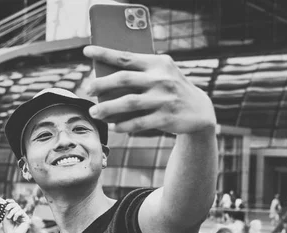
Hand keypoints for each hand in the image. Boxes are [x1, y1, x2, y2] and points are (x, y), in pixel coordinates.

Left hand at [0, 198, 30, 232]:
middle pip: (16, 205)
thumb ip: (8, 210)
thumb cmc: (8, 229)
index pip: (14, 205)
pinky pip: (21, 212)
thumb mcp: (6, 217)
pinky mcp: (26, 219)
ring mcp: (23, 217)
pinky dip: (16, 215)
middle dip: (11, 206)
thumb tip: (8, 202)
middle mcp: (19, 215)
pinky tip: (14, 220)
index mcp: (14, 214)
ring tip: (9, 218)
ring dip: (12, 212)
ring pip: (18, 208)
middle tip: (6, 209)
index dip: (11, 202)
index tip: (6, 201)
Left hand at [84, 45, 216, 135]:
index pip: (126, 57)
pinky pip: (139, 122)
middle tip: (87, 89)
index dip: (105, 53)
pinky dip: (123, 125)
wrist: (199, 110)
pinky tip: (112, 126)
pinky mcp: (166, 117)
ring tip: (94, 112)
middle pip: (124, 79)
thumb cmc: (170, 89)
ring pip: (129, 102)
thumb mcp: (161, 74)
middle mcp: (161, 79)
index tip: (87, 51)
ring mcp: (164, 99)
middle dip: (101, 83)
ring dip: (107, 107)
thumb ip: (139, 73)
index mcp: (157, 63)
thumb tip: (104, 80)